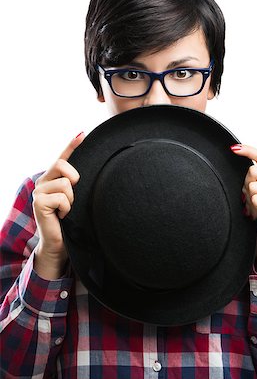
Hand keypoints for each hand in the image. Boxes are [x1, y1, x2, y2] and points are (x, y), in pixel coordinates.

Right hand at [32, 132, 84, 278]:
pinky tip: (62, 216)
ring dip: (71, 200)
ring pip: (65, 183)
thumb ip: (78, 185)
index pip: (62, 157)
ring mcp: (38, 191)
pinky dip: (67, 208)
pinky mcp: (38, 202)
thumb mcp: (77, 199)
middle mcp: (43, 181)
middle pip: (62, 164)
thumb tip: (96, 170)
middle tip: (72, 197)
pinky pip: (62, 197)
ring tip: (67, 210)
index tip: (83, 134)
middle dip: (73, 179)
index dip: (71, 145)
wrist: (60, 243)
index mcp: (53, 178)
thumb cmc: (71, 222)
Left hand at [231, 144, 256, 275]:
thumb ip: (252, 177)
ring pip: (252, 186)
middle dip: (246, 186)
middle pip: (251, 171)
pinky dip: (252, 208)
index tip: (233, 148)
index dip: (247, 151)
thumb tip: (236, 162)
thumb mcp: (256, 190)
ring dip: (249, 199)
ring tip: (256, 208)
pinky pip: (254, 199)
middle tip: (252, 199)